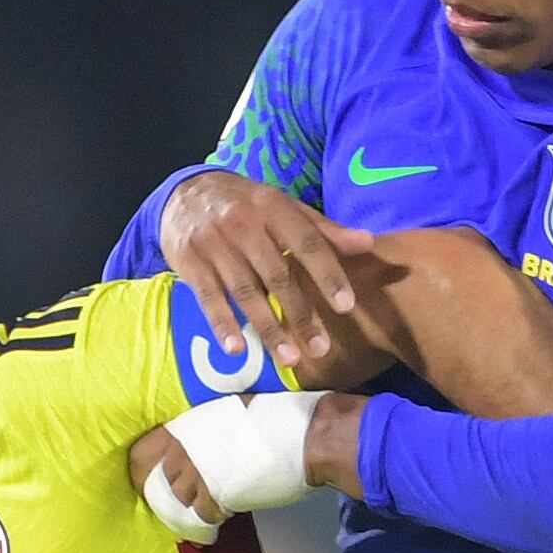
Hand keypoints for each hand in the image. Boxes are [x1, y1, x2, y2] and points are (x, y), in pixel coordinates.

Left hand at [133, 393, 325, 543]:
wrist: (307, 435)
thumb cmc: (278, 419)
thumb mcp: (230, 414)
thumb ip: (206, 432)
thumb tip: (197, 449)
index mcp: (186, 424)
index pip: (140, 454)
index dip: (141, 475)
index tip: (148, 485)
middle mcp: (186, 447)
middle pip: (158, 486)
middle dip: (168, 501)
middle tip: (181, 510)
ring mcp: (200, 472)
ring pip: (180, 504)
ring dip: (192, 510)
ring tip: (209, 512)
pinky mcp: (219, 495)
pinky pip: (204, 517)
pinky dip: (213, 521)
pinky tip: (225, 516)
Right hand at [161, 171, 381, 376]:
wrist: (185, 193)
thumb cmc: (247, 205)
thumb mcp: (284, 208)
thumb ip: (323, 230)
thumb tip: (368, 243)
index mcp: (274, 208)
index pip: (306, 243)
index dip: (327, 274)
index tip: (346, 306)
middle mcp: (245, 224)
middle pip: (278, 275)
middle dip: (301, 314)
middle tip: (321, 348)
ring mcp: (215, 244)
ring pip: (246, 292)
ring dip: (268, 329)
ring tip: (289, 360)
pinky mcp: (190, 262)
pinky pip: (208, 298)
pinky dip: (222, 324)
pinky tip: (236, 349)